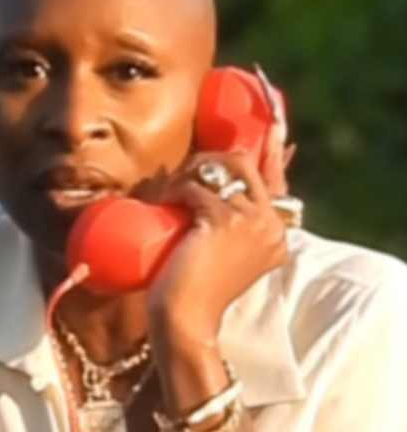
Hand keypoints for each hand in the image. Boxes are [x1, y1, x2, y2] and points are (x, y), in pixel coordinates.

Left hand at [146, 150, 288, 339]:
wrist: (186, 320)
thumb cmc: (196, 286)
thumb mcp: (219, 248)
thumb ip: (227, 216)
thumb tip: (211, 181)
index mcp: (277, 233)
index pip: (275, 179)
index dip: (271, 149)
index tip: (274, 120)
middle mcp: (272, 224)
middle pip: (244, 164)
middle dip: (210, 160)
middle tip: (186, 172)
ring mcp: (253, 221)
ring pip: (220, 170)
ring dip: (189, 174)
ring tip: (170, 192)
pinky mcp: (226, 221)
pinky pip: (196, 188)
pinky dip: (175, 191)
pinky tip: (164, 204)